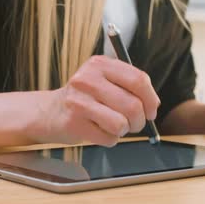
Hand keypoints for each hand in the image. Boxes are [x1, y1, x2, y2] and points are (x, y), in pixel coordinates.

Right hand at [31, 56, 160, 146]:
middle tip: (134, 124)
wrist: (50, 112)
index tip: (151, 111)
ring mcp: (79, 102)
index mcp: (99, 64)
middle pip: (132, 105)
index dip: (151, 99)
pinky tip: (98, 131)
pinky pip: (108, 138)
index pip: (138, 80)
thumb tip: (153, 106)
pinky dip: (109, 139)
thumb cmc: (85, 98)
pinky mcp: (74, 123)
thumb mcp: (104, 81)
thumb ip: (130, 87)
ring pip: (121, 124)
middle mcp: (87, 80)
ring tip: (113, 126)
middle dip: (139, 120)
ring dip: (123, 130)